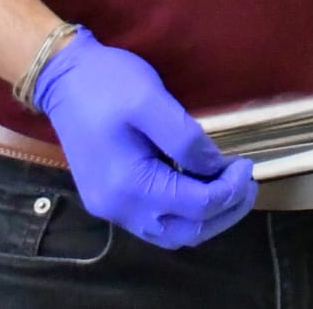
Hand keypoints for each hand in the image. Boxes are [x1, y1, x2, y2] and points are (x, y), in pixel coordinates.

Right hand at [34, 28, 256, 248]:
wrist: (64, 78)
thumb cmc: (108, 83)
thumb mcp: (151, 100)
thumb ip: (185, 138)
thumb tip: (214, 166)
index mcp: (128, 186)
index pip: (195, 206)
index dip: (229, 189)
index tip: (247, 164)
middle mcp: (117, 208)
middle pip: (185, 232)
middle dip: (224, 212)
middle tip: (248, 184)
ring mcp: (111, 206)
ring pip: (170, 233)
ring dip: (206, 218)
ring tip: (231, 190)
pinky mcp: (110, 197)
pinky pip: (155, 221)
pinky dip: (184, 213)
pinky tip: (201, 188)